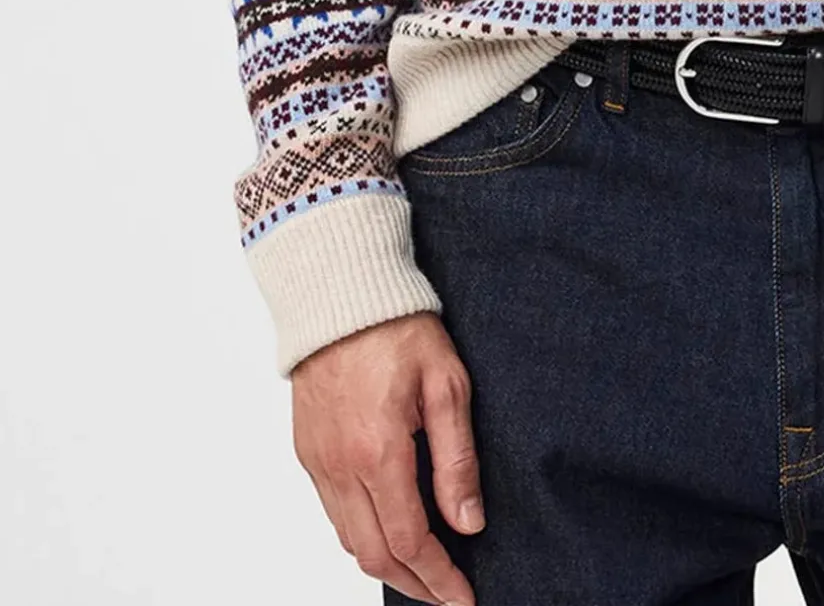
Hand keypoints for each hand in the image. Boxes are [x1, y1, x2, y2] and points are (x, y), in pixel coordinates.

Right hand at [291, 310, 483, 605]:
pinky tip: (388, 529)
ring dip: (386, 565)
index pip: (410, 541)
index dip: (439, 578)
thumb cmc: (399, 329)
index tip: (464, 597)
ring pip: (348, 540)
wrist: (341, 294)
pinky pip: (332, 513)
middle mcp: (340, 466)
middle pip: (374, 555)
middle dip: (414, 584)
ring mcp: (318, 462)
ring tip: (424, 571)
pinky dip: (361, 534)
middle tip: (448, 595)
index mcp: (378, 452)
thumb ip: (457, 459)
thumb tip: (469, 522)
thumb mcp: (448, 385)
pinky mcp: (307, 452)